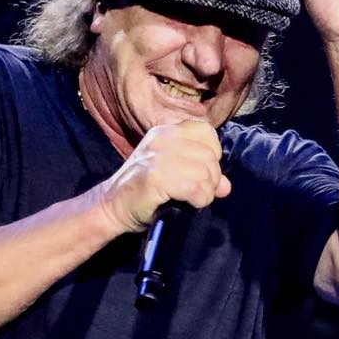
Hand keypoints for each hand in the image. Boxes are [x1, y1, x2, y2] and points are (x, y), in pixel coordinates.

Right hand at [94, 119, 229, 231]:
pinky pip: (195, 187)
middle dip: (211, 179)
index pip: (207, 131)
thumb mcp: (175, 175)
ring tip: (191, 199)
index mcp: (167, 131)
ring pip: (205, 172)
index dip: (212, 153)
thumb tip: (227, 186)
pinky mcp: (155, 176)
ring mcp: (158, 156)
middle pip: (209, 155)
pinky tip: (189, 204)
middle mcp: (163, 138)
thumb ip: (201, 174)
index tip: (202, 171)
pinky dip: (198, 200)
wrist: (111, 207)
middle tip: (198, 192)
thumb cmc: (145, 192)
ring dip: (205, 192)